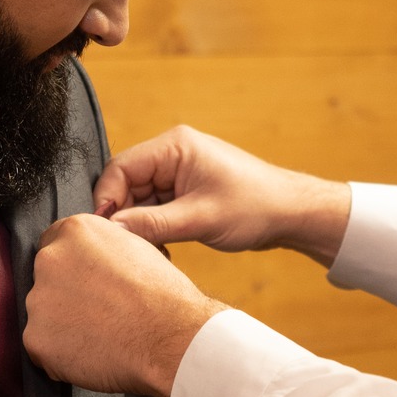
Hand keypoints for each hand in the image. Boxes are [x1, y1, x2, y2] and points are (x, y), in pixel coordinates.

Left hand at [23, 214, 225, 396]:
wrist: (171, 337)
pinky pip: (43, 348)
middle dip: (66, 294)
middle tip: (100, 311)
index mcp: (75, 231)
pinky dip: (61, 356)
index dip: (74, 265)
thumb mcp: (135, 247)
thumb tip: (94, 257)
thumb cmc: (163, 295)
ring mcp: (39, 301)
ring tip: (102, 334)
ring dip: (64, 325)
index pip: (55, 242)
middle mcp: (50, 260)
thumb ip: (102, 247)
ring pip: (44, 315)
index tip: (86, 281)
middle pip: (47, 279)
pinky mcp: (36, 339)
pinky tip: (93, 352)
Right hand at [93, 125, 352, 264]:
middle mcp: (173, 153)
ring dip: (140, 225)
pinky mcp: (185, 189)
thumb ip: (152, 224)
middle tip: (126, 246)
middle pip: (126, 183)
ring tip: (149, 250)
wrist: (291, 213)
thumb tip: (111, 229)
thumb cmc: (255, 207)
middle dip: (124, 215)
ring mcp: (179, 171)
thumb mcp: (200, 219)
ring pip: (139, 198)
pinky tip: (161, 247)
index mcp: (174, 146)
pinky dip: (153, 227)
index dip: (108, 199)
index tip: (105, 230)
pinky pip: (155, 207)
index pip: (121, 168)